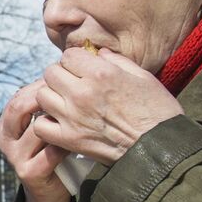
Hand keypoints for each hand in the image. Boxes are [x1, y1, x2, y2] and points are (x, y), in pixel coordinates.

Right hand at [0, 79, 71, 201]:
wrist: (50, 191)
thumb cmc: (53, 152)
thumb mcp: (45, 126)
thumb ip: (47, 105)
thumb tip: (65, 75)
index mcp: (6, 124)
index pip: (19, 96)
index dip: (42, 86)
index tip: (67, 81)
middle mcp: (4, 138)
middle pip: (19, 107)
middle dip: (46, 97)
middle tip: (71, 94)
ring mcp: (14, 157)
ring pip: (37, 128)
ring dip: (60, 121)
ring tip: (80, 115)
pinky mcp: (28, 172)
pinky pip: (50, 152)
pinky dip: (66, 144)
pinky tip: (80, 140)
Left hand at [33, 46, 182, 164]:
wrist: (160, 149)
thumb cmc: (158, 111)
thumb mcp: (144, 77)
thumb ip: (117, 61)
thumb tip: (98, 53)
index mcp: (101, 74)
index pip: (68, 55)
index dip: (75, 61)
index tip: (83, 69)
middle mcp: (82, 93)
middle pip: (51, 73)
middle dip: (61, 75)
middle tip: (73, 84)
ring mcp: (73, 117)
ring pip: (42, 96)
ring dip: (51, 96)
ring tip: (65, 102)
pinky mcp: (69, 139)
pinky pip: (40, 125)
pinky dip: (46, 122)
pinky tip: (60, 121)